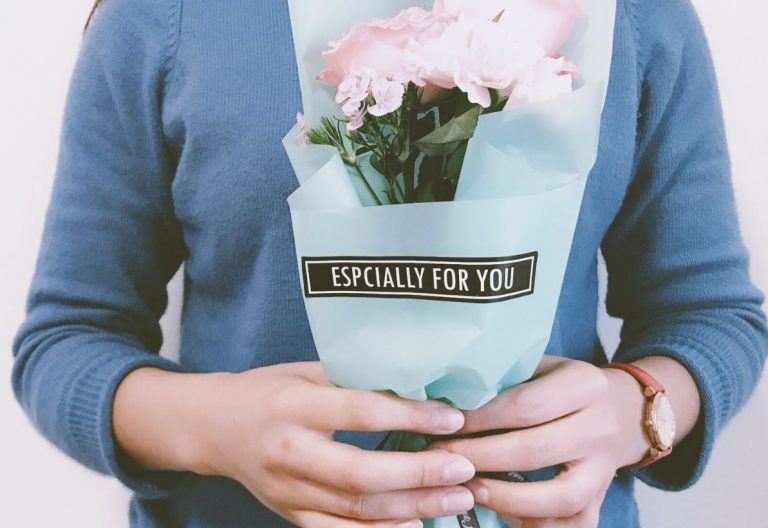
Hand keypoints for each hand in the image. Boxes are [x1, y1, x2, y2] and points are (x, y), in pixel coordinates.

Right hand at [115, 362, 475, 527]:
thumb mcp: (305, 370)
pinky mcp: (290, 515)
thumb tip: (418, 382)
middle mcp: (289, 452)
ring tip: (458, 499)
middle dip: (418, 474)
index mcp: (293, 405)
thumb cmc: (268, 390)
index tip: (453, 417)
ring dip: (412, 509)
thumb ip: (353, 377)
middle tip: (464, 469)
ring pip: (355, 511)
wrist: (213, 427)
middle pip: (360, 473)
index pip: (359, 411)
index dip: (409, 415)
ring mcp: (288, 491)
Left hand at [429, 356, 651, 527]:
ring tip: (467, 489)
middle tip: (440, 459)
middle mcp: (599, 427)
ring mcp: (605, 468)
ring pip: (559, 497)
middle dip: (480, 458)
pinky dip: (534, 523)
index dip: (481, 419)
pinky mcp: (603, 499)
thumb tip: (448, 400)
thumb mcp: (542, 366)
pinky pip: (573, 523)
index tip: (445, 425)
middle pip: (534, 451)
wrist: (622, 410)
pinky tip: (502, 513)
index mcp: (584, 384)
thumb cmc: (563, 384)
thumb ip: (506, 378)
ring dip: (506, 498)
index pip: (526, 406)